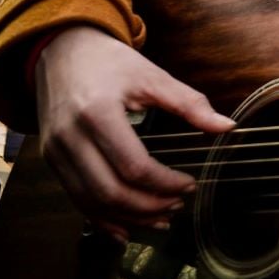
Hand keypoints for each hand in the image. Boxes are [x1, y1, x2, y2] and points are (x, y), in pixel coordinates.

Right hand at [35, 26, 234, 243]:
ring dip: (128, 217)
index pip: (134, 166)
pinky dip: (101, 218)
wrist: (61, 50)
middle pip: (110, 192)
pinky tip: (126, 228)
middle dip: (148, 206)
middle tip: (178, 205)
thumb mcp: (152, 76)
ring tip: (160, 218)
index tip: (190, 184)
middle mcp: (70, 137)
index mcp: (98, 113)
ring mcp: (55, 152)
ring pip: (90, 202)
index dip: (165, 183)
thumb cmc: (109, 61)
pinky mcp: (51, 160)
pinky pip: (75, 199)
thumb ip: (189, 103)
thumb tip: (227, 126)